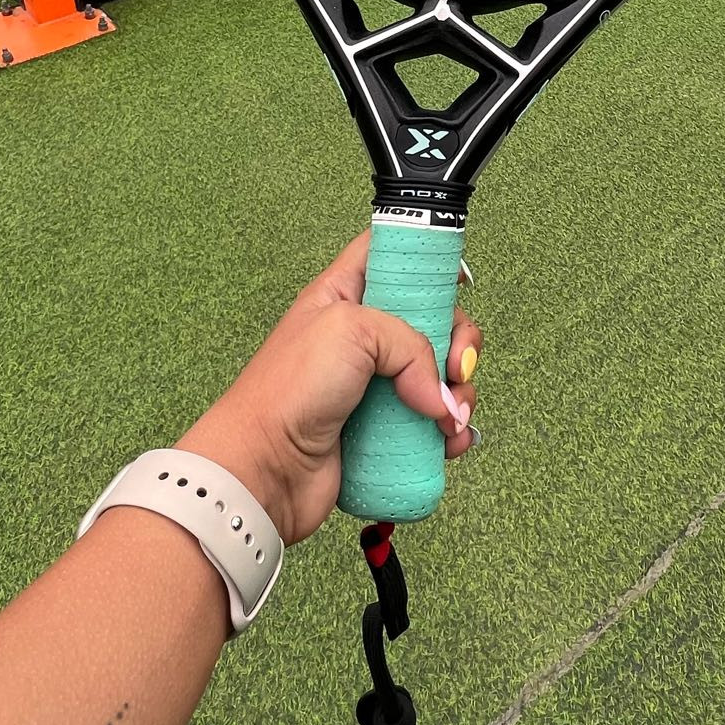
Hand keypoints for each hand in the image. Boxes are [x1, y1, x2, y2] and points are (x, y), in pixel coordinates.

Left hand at [181, 236, 480, 543]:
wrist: (265, 469)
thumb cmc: (287, 390)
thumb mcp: (350, 329)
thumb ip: (410, 344)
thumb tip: (440, 395)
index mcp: (345, 295)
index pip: (390, 255)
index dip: (425, 258)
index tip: (457, 278)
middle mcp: (362, 337)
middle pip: (432, 319)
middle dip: (458, 341)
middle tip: (454, 367)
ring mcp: (374, 385)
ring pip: (438, 375)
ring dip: (459, 393)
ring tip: (450, 417)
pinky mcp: (384, 429)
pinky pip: (432, 422)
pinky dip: (450, 430)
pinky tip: (450, 440)